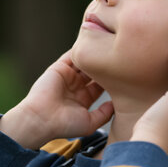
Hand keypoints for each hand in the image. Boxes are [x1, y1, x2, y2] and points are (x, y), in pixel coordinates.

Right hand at [0, 50, 114, 149]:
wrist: (41, 119)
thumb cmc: (65, 125)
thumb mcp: (90, 123)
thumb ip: (104, 114)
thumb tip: (116, 103)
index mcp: (84, 98)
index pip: (101, 85)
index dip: (112, 78)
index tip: (126, 73)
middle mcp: (76, 86)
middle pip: (94, 71)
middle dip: (105, 65)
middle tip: (120, 57)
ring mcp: (67, 76)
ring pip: (84, 61)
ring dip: (94, 55)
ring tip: (108, 46)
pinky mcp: (59, 68)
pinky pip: (71, 55)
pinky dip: (80, 49)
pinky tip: (93, 42)